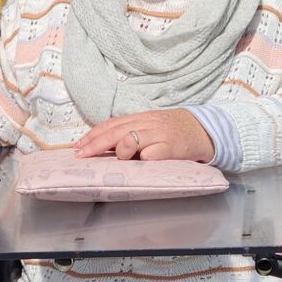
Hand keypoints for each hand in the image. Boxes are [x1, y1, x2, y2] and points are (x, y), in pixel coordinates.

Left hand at [74, 110, 213, 162]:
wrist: (204, 129)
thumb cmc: (173, 132)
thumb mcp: (150, 128)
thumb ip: (130, 133)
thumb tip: (103, 146)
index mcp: (140, 118)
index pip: (111, 124)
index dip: (92, 135)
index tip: (78, 147)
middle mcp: (147, 124)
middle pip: (115, 131)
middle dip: (95, 145)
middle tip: (81, 156)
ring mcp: (160, 135)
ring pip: (131, 139)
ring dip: (120, 151)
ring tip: (118, 160)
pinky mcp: (172, 147)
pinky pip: (152, 154)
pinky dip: (144, 159)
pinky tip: (141, 163)